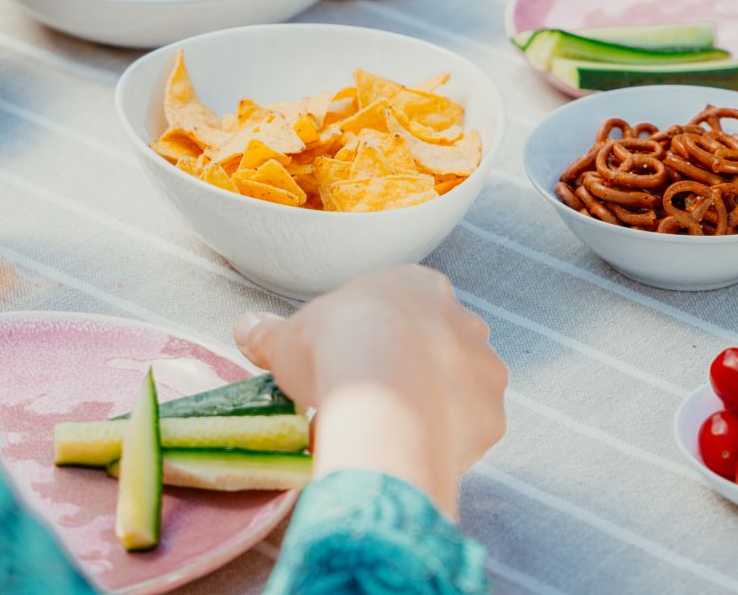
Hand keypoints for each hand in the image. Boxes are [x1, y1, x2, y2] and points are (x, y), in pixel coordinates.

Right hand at [234, 266, 506, 516]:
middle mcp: (465, 320)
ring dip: (436, 407)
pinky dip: (447, 442)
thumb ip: (268, 333)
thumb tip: (244, 328)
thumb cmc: (333, 346)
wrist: (379, 390)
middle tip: (376, 402)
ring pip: (462, 390)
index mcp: (418, 287)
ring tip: (393, 432)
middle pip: (440, 349)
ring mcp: (485, 368)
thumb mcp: (287, 336)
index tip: (354, 367)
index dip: (378, 341)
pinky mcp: (493, 416)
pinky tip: (414, 450)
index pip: (404, 313)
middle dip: (415, 373)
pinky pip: (471, 431)